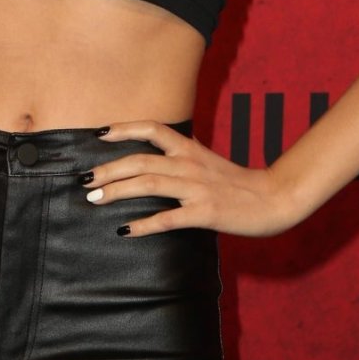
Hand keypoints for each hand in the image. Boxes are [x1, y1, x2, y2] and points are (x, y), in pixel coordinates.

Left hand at [84, 120, 298, 237]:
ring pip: (148, 184)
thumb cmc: (237, 183)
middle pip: (140, 160)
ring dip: (117, 191)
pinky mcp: (205, 213)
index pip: (152, 129)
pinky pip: (168, 218)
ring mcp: (197, 188)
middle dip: (108, 168)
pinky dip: (144, 224)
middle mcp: (190, 164)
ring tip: (95, 199)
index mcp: (190, 149)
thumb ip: (180, 159)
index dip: (124, 128)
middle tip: (84, 179)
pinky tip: (125, 230)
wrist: (274, 199)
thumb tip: (149, 162)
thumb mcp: (206, 162)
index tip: (99, 134)